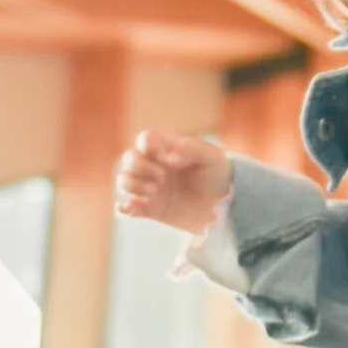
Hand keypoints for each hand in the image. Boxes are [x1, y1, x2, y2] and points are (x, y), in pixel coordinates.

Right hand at [115, 130, 232, 234]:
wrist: (224, 208)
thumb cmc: (217, 176)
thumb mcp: (213, 157)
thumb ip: (193, 148)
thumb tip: (169, 157)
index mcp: (166, 148)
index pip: (145, 138)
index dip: (150, 145)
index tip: (167, 158)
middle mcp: (153, 166)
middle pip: (129, 158)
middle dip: (140, 166)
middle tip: (162, 177)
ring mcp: (148, 187)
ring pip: (124, 180)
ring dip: (134, 184)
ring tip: (155, 191)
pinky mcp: (148, 209)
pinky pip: (125, 208)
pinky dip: (125, 207)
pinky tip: (135, 207)